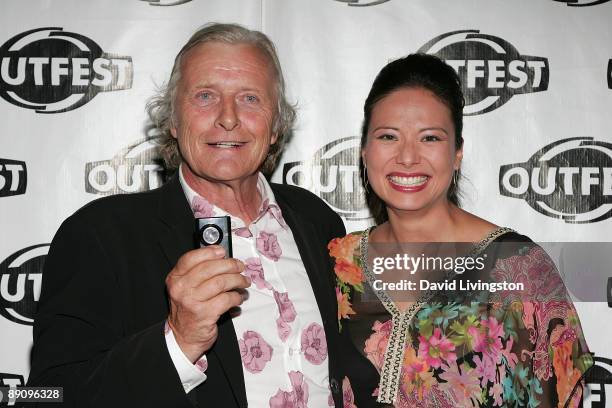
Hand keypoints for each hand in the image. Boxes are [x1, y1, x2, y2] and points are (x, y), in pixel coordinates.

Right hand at [166, 245, 248, 361]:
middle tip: (240, 267)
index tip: (223, 251)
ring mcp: (192, 301)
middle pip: (210, 268)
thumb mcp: (186, 288)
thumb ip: (198, 272)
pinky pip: (226, 299)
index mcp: (175, 278)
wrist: (184, 337)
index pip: (191, 258)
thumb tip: (222, 257)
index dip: (209, 252)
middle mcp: (181, 288)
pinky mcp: (204, 314)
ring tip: (244, 282)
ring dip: (237, 280)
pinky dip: (236, 297)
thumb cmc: (189, 309)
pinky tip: (238, 297)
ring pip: (221, 282)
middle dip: (230, 265)